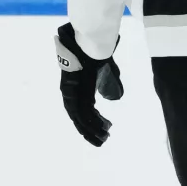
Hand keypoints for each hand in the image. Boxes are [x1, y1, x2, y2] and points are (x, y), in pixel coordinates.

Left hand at [55, 23, 122, 145]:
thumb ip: (109, 85)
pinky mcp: (74, 93)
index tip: (104, 129)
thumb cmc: (97, 54)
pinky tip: (103, 129)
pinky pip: (82, 114)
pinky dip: (92, 123)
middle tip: (102, 141)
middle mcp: (71, 94)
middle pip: (79, 119)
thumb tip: (114, 98)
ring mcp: (72, 94)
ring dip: (92, 130)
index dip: (92, 121)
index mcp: (77, 89)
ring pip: (80, 119)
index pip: (82, 110)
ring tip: (104, 139)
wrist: (91, 44)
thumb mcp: (106, 73)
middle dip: (90, 131)